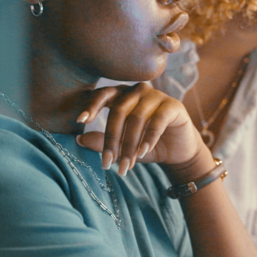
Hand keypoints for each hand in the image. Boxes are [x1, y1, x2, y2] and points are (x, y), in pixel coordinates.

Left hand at [74, 84, 203, 174]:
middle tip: (106, 162)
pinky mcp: (173, 105)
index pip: (103, 95)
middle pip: (118, 111)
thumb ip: (102, 141)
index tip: (80, 121)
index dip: (91, 106)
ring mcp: (156, 96)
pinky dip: (149, 137)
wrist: (177, 152)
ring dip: (129, 145)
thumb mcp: (122, 147)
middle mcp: (137, 91)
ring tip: (126, 165)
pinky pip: (157, 120)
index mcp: (121, 95)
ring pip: (136, 118)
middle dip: (111, 140)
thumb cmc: (145, 146)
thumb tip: (79, 140)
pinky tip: (143, 152)